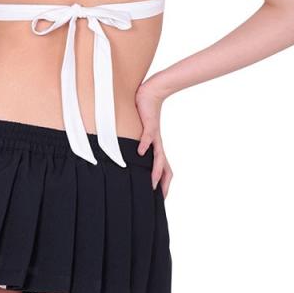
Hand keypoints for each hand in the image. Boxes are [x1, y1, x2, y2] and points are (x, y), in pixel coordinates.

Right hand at [135, 79, 172, 198]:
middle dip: (163, 184)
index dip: (164, 185)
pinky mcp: (150, 125)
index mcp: (157, 148)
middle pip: (166, 169)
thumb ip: (135, 143)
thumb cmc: (145, 113)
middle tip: (159, 198)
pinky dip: (144, 145)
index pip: (165, 170)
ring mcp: (155, 136)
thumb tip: (127, 153)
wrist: (152, 93)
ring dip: (155, 171)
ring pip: (159, 157)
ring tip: (152, 183)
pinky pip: (148, 137)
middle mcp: (158, 145)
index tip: (160, 199)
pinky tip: (139, 152)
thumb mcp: (141, 132)